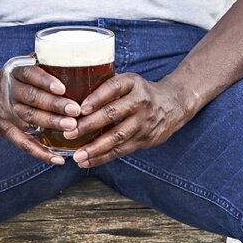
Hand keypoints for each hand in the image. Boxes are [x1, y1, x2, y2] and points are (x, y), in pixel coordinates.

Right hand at [0, 66, 80, 165]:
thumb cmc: (8, 80)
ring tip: (71, 127)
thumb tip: (73, 58)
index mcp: (14, 72)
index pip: (29, 74)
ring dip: (51, 123)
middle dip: (55, 104)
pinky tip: (58, 159)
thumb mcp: (18, 66)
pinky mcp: (5, 130)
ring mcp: (6, 112)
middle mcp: (9, 91)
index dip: (45, 81)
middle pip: (32, 98)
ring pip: (29, 118)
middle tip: (75, 110)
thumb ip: (41, 63)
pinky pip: (23, 143)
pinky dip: (40, 152)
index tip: (62, 88)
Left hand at [69, 74, 197, 167]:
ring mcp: (143, 123)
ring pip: (117, 137)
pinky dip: (102, 158)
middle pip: (113, 114)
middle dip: (89, 125)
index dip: (97, 98)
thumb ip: (106, 86)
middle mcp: (140, 102)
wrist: (172, 105)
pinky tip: (86, 161)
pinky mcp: (144, 140)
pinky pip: (121, 151)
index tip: (80, 108)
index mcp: (133, 83)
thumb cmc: (139, 91)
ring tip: (77, 156)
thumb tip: (71, 94)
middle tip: (69, 133)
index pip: (113, 88)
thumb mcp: (128, 81)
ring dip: (95, 148)